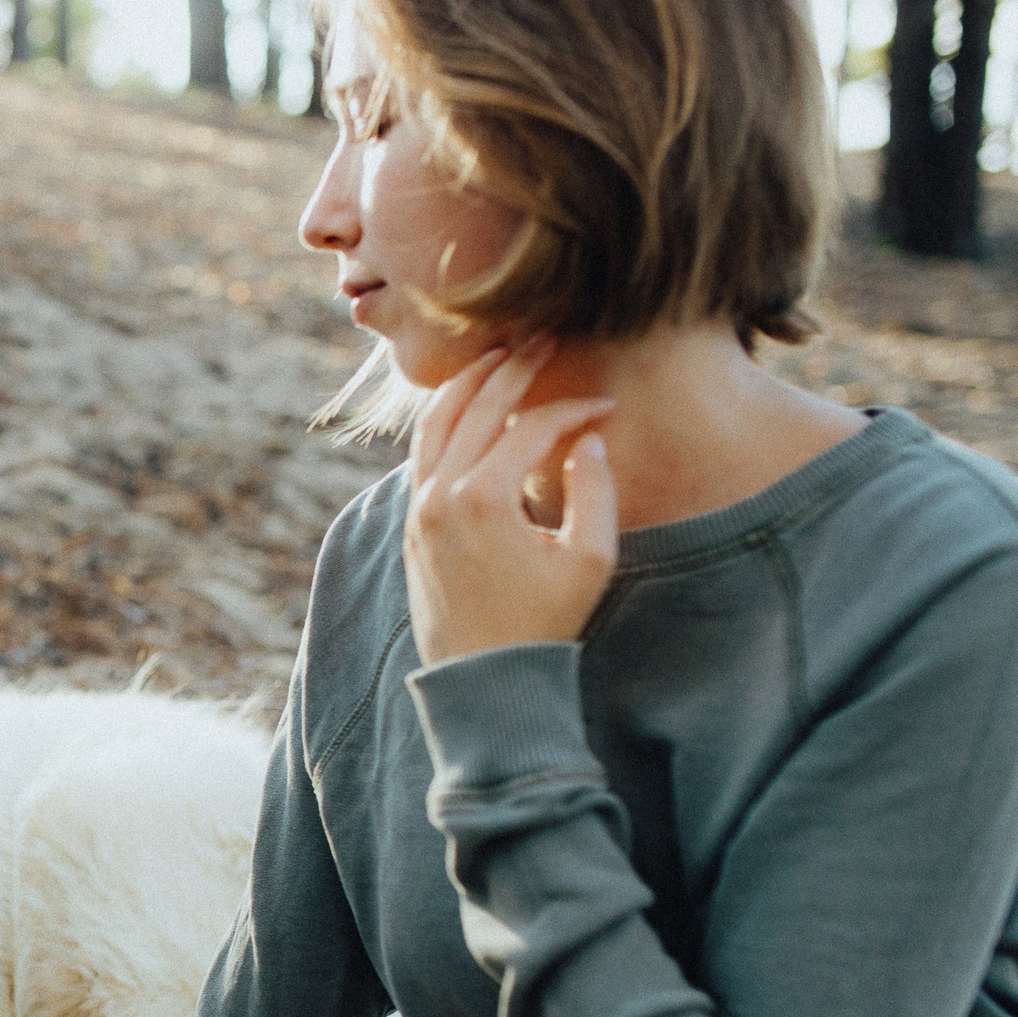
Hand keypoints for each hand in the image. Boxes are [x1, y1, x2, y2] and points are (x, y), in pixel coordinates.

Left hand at [402, 340, 617, 665]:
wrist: (483, 679)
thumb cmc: (545, 624)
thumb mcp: (590, 559)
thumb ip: (594, 490)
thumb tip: (586, 438)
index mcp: (483, 499)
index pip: (531, 428)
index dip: (573, 411)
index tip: (606, 408)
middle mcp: (439, 496)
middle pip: (477, 408)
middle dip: (514, 368)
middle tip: (544, 337)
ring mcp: (418, 508)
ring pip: (435, 422)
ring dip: (467, 384)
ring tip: (499, 355)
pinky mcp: (410, 523)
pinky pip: (421, 453)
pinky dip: (443, 420)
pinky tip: (467, 405)